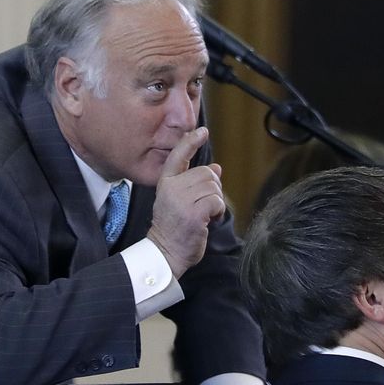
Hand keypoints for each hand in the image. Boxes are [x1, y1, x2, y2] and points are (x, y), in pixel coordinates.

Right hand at [147, 127, 225, 277]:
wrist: (166, 253)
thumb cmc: (175, 228)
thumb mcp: (180, 201)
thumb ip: (194, 183)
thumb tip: (217, 168)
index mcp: (165, 183)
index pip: (178, 156)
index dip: (191, 142)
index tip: (202, 131)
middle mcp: (171, 188)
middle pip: (207, 173)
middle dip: (213, 188)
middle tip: (205, 206)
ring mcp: (182, 200)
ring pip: (213, 186)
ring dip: (216, 201)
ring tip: (205, 215)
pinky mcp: (194, 213)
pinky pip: (217, 201)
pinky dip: (218, 210)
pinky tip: (209, 220)